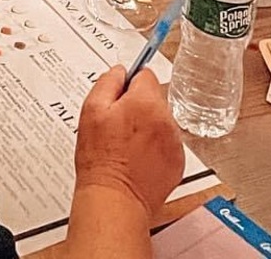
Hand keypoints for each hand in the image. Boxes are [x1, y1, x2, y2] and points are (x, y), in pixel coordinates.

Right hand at [73, 65, 183, 223]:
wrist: (114, 199)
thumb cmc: (101, 160)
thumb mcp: (92, 109)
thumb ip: (107, 81)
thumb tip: (120, 72)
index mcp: (145, 102)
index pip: (145, 74)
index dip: (128, 83)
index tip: (121, 92)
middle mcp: (165, 120)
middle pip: (154, 98)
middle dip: (137, 106)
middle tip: (118, 125)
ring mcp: (174, 143)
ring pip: (161, 121)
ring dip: (148, 126)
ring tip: (126, 145)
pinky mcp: (178, 162)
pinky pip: (167, 143)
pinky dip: (155, 147)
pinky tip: (137, 158)